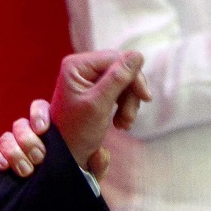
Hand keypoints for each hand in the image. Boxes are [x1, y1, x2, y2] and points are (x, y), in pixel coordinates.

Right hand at [0, 99, 115, 181]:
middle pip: (21, 124)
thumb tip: (99, 153)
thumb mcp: (90, 181)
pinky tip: (2, 168)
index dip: (38, 114)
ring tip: (26, 170)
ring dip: (13, 151)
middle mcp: (30, 139)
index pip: (40, 110)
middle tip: (40, 158)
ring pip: (6, 137)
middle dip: (28, 140)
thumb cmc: (72, 192)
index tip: (43, 129)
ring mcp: (13, 152)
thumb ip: (97, 166)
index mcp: (51, 134)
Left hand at [49, 50, 149, 169]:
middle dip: (130, 94)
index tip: (145, 98)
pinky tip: (120, 123)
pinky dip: (123, 106)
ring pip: (123, 82)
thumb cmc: (76, 133)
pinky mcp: (95, 90)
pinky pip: (118, 91)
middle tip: (129, 118)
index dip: (134, 77)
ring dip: (129, 103)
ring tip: (124, 124)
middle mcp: (81, 67)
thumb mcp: (98, 105)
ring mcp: (87, 78)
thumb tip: (138, 55)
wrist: (65, 155)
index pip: (116, 59)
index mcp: (77, 65)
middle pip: (121, 69)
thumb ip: (118, 79)